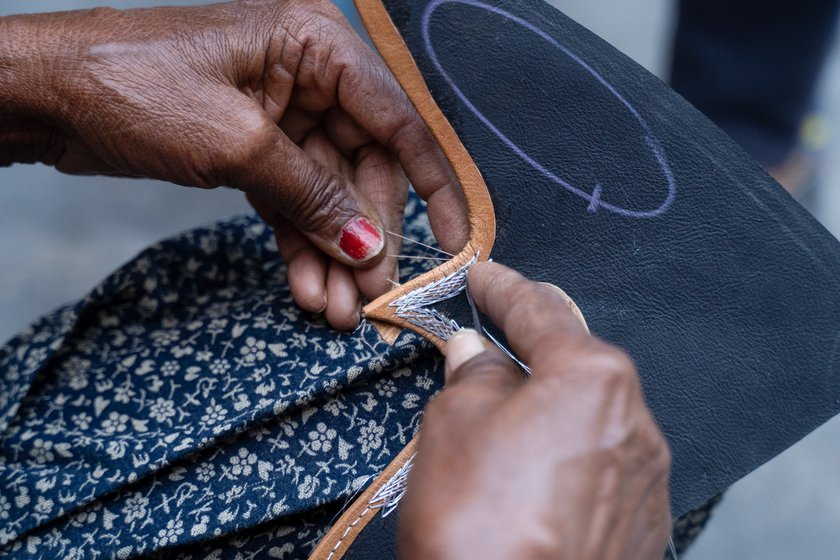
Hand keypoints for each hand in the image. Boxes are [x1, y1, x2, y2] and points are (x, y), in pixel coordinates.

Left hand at [0, 0, 467, 328]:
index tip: (456, 242)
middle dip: (366, 237)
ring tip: (335, 308)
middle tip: (372, 297)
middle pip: (365, 167)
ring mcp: (282, 114)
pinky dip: (300, 243)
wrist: (47, 97)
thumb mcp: (237, 142)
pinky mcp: (254, 147)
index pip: (399, 121)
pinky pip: (293, 201)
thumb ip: (311, 194)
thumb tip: (366, 243)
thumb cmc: (132, 86)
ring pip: (328, 194)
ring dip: (333, 252)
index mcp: (316, 44)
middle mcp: (309, 75)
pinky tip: (307, 284)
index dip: (434, 186)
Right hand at [400, 262, 671, 559]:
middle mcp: (635, 418)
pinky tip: (533, 468)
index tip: (483, 275)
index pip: (539, 312)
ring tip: (501, 413)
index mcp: (593, 377)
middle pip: (575, 361)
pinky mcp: (641, 522)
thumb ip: (472, 374)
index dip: (502, 288)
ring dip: (548, 402)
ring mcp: (645, 475)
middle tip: (490, 332)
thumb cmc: (480, 522)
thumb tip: (477, 352)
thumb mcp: (454, 423)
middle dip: (531, 345)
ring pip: (590, 413)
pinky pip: (600, 461)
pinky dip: (567, 450)